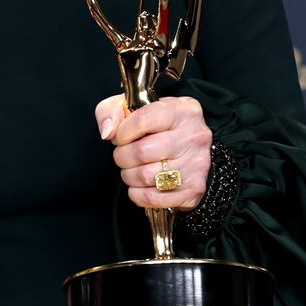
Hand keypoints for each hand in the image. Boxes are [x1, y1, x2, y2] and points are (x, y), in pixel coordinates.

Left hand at [96, 94, 211, 210]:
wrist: (189, 151)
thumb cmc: (157, 127)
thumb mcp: (134, 107)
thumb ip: (112, 110)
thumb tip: (108, 132)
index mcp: (182, 110)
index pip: (142, 120)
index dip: (122, 132)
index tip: (120, 137)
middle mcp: (194, 135)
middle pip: (141, 152)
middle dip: (122, 156)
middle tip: (125, 155)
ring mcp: (197, 164)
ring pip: (145, 176)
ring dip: (129, 175)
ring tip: (132, 169)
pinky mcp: (194, 189)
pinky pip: (152, 198)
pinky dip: (137, 194)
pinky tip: (140, 186)